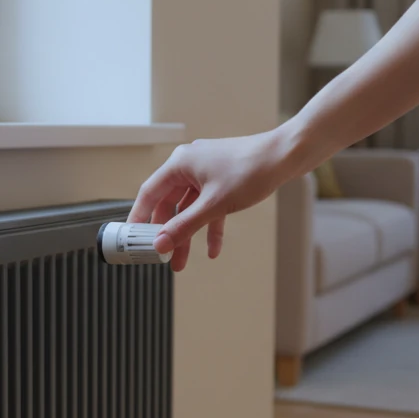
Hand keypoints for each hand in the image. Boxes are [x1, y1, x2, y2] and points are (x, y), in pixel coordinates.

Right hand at [128, 130, 293, 271]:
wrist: (286, 156)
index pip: (149, 193)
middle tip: (162, 256)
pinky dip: (209, 226)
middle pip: (169, 204)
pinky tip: (213, 249)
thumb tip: (161, 243)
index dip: (139, 217)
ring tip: (183, 261)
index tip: (132, 237)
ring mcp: (207, 172)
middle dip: (167, 233)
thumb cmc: (251, 169)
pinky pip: (209, 207)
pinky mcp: (222, 180)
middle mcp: (190, 165)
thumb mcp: (213, 205)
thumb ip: (184, 226)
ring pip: (189, 209)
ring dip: (188, 234)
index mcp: (180, 164)